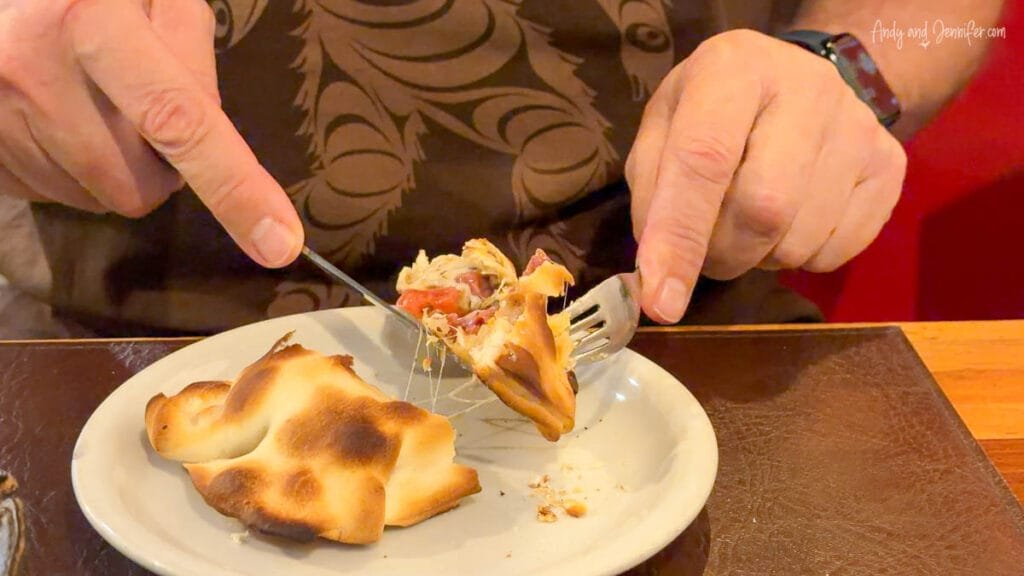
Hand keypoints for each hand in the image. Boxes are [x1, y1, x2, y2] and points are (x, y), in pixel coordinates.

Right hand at [0, 0, 302, 266]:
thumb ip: (190, 50)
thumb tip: (211, 131)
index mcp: (92, 24)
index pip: (180, 122)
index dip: (235, 188)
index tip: (281, 244)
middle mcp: (35, 75)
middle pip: (140, 186)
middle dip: (161, 164)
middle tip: (140, 106)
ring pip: (98, 199)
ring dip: (114, 167)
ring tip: (89, 104)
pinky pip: (54, 198)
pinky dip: (71, 171)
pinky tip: (55, 119)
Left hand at [627, 30, 906, 322]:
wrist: (794, 82)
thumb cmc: (713, 113)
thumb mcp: (663, 131)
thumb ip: (652, 196)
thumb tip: (658, 282)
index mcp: (733, 68)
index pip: (703, 161)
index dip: (679, 237)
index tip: (660, 302)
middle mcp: (807, 86)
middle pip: (764, 207)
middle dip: (723, 254)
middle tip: (708, 251)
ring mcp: (859, 125)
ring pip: (801, 239)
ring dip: (760, 258)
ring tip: (750, 225)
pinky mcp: (890, 164)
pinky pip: (838, 251)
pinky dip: (801, 259)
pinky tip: (790, 224)